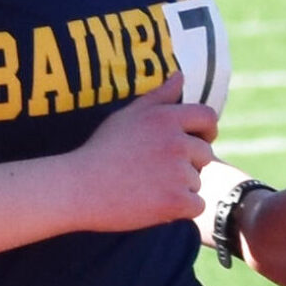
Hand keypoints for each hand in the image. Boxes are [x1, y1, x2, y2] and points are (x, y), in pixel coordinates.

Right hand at [69, 73, 217, 231]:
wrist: (77, 189)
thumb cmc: (99, 151)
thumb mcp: (126, 115)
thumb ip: (158, 96)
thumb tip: (180, 76)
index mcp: (166, 118)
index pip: (208, 118)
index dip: (207, 131)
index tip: (197, 142)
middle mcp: (176, 142)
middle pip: (204, 155)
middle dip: (188, 165)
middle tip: (155, 174)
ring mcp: (177, 172)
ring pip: (197, 182)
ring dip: (179, 189)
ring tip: (146, 189)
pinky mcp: (175, 200)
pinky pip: (196, 206)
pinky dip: (180, 209)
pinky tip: (155, 205)